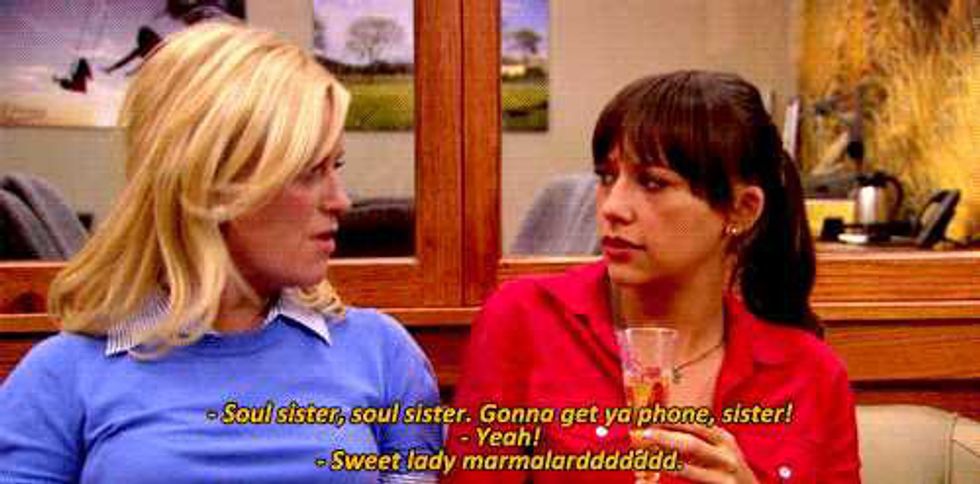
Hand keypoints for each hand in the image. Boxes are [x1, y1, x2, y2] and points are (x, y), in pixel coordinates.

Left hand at [631, 423, 757, 483]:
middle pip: (691, 445)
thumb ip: (700, 437)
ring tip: (648, 458)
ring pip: (689, 471)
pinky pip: (693, 482)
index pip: (696, 425)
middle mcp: (726, 457)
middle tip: (644, 434)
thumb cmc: (728, 467)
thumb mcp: (720, 447)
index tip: (652, 416)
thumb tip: (663, 428)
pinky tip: (662, 474)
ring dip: (666, 464)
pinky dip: (676, 476)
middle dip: (665, 438)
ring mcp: (724, 477)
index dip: (673, 420)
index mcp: (724, 440)